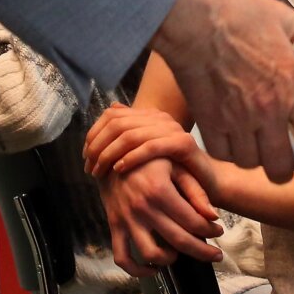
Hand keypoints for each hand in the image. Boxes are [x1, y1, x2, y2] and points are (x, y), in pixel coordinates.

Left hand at [92, 121, 217, 187]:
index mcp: (150, 116)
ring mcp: (172, 128)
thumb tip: (110, 111)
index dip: (94, 134)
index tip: (86, 155)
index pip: (112, 115)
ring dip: (110, 153)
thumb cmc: (174, 171)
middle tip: (89, 167)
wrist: (207, 182)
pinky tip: (119, 169)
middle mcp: (160, 118)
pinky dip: (131, 157)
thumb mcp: (145, 154)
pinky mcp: (183, 143)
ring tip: (100, 171)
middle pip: (118, 123)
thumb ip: (128, 137)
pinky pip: (150, 146)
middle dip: (99, 146)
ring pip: (130, 135)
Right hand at [96, 155, 223, 276]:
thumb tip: (213, 216)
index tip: (219, 231)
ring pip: (151, 254)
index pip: (193, 221)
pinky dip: (137, 269)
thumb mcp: (174, 163)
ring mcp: (127, 219)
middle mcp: (143, 208)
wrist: (110, 154)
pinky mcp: (114, 225)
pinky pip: (122, 257)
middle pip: (179, 240)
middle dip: (202, 251)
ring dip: (170, 260)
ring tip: (180, 253)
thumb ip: (195, 189)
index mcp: (160, 190)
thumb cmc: (148, 158)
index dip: (210, 230)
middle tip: (215, 255)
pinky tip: (153, 267)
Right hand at [151, 0, 293, 192]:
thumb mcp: (285, 18)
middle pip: (281, 168)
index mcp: (291, 88)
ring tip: (255, 143)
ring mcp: (235, 120)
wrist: (193, 17)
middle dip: (285, 169)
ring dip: (255, 158)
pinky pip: (222, 154)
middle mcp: (266, 112)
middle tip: (284, 158)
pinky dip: (228, 151)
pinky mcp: (208, 121)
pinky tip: (230, 136)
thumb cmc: (240, 13)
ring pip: (251, 164)